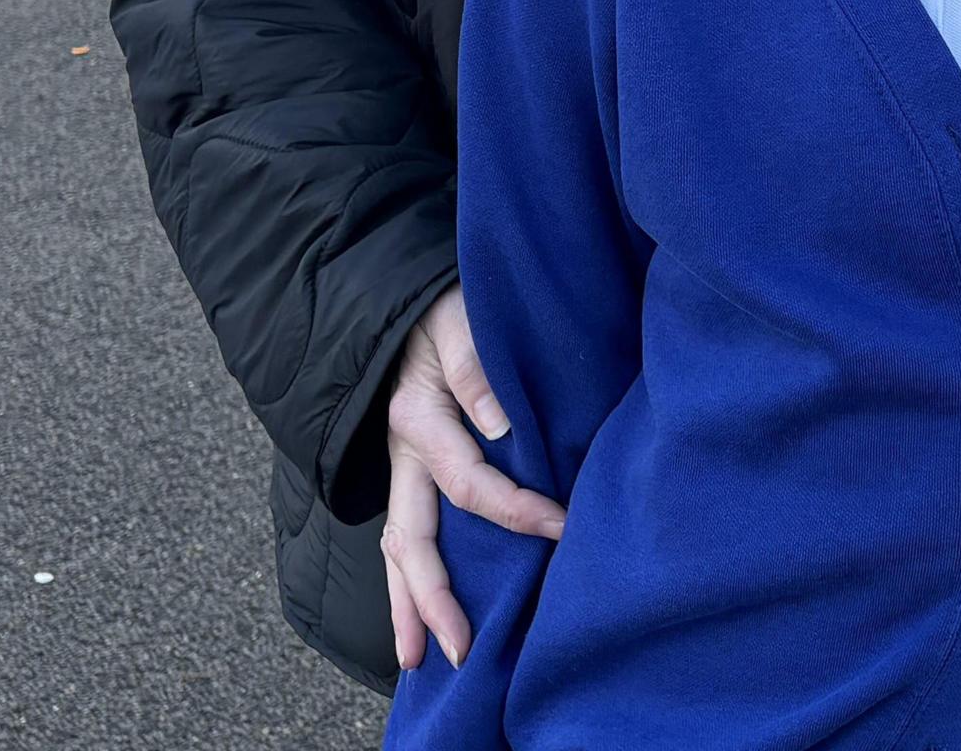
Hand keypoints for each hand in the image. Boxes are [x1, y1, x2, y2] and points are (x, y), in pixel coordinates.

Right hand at [379, 287, 565, 673]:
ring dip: (409, 604)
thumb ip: (475, 368)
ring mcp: (402, 468)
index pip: (468, 481)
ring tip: (417, 659)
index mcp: (418, 418)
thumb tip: (500, 425)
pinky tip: (422, 616)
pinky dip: (410, 579)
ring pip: (398, 548)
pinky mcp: (411, 474)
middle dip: (432, 598)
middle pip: (412, 538)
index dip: (516, 511)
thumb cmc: (447, 310)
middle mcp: (403, 453)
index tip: (562, 528)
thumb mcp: (460, 321)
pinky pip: (406, 535)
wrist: (410, 301)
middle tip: (460, 649)